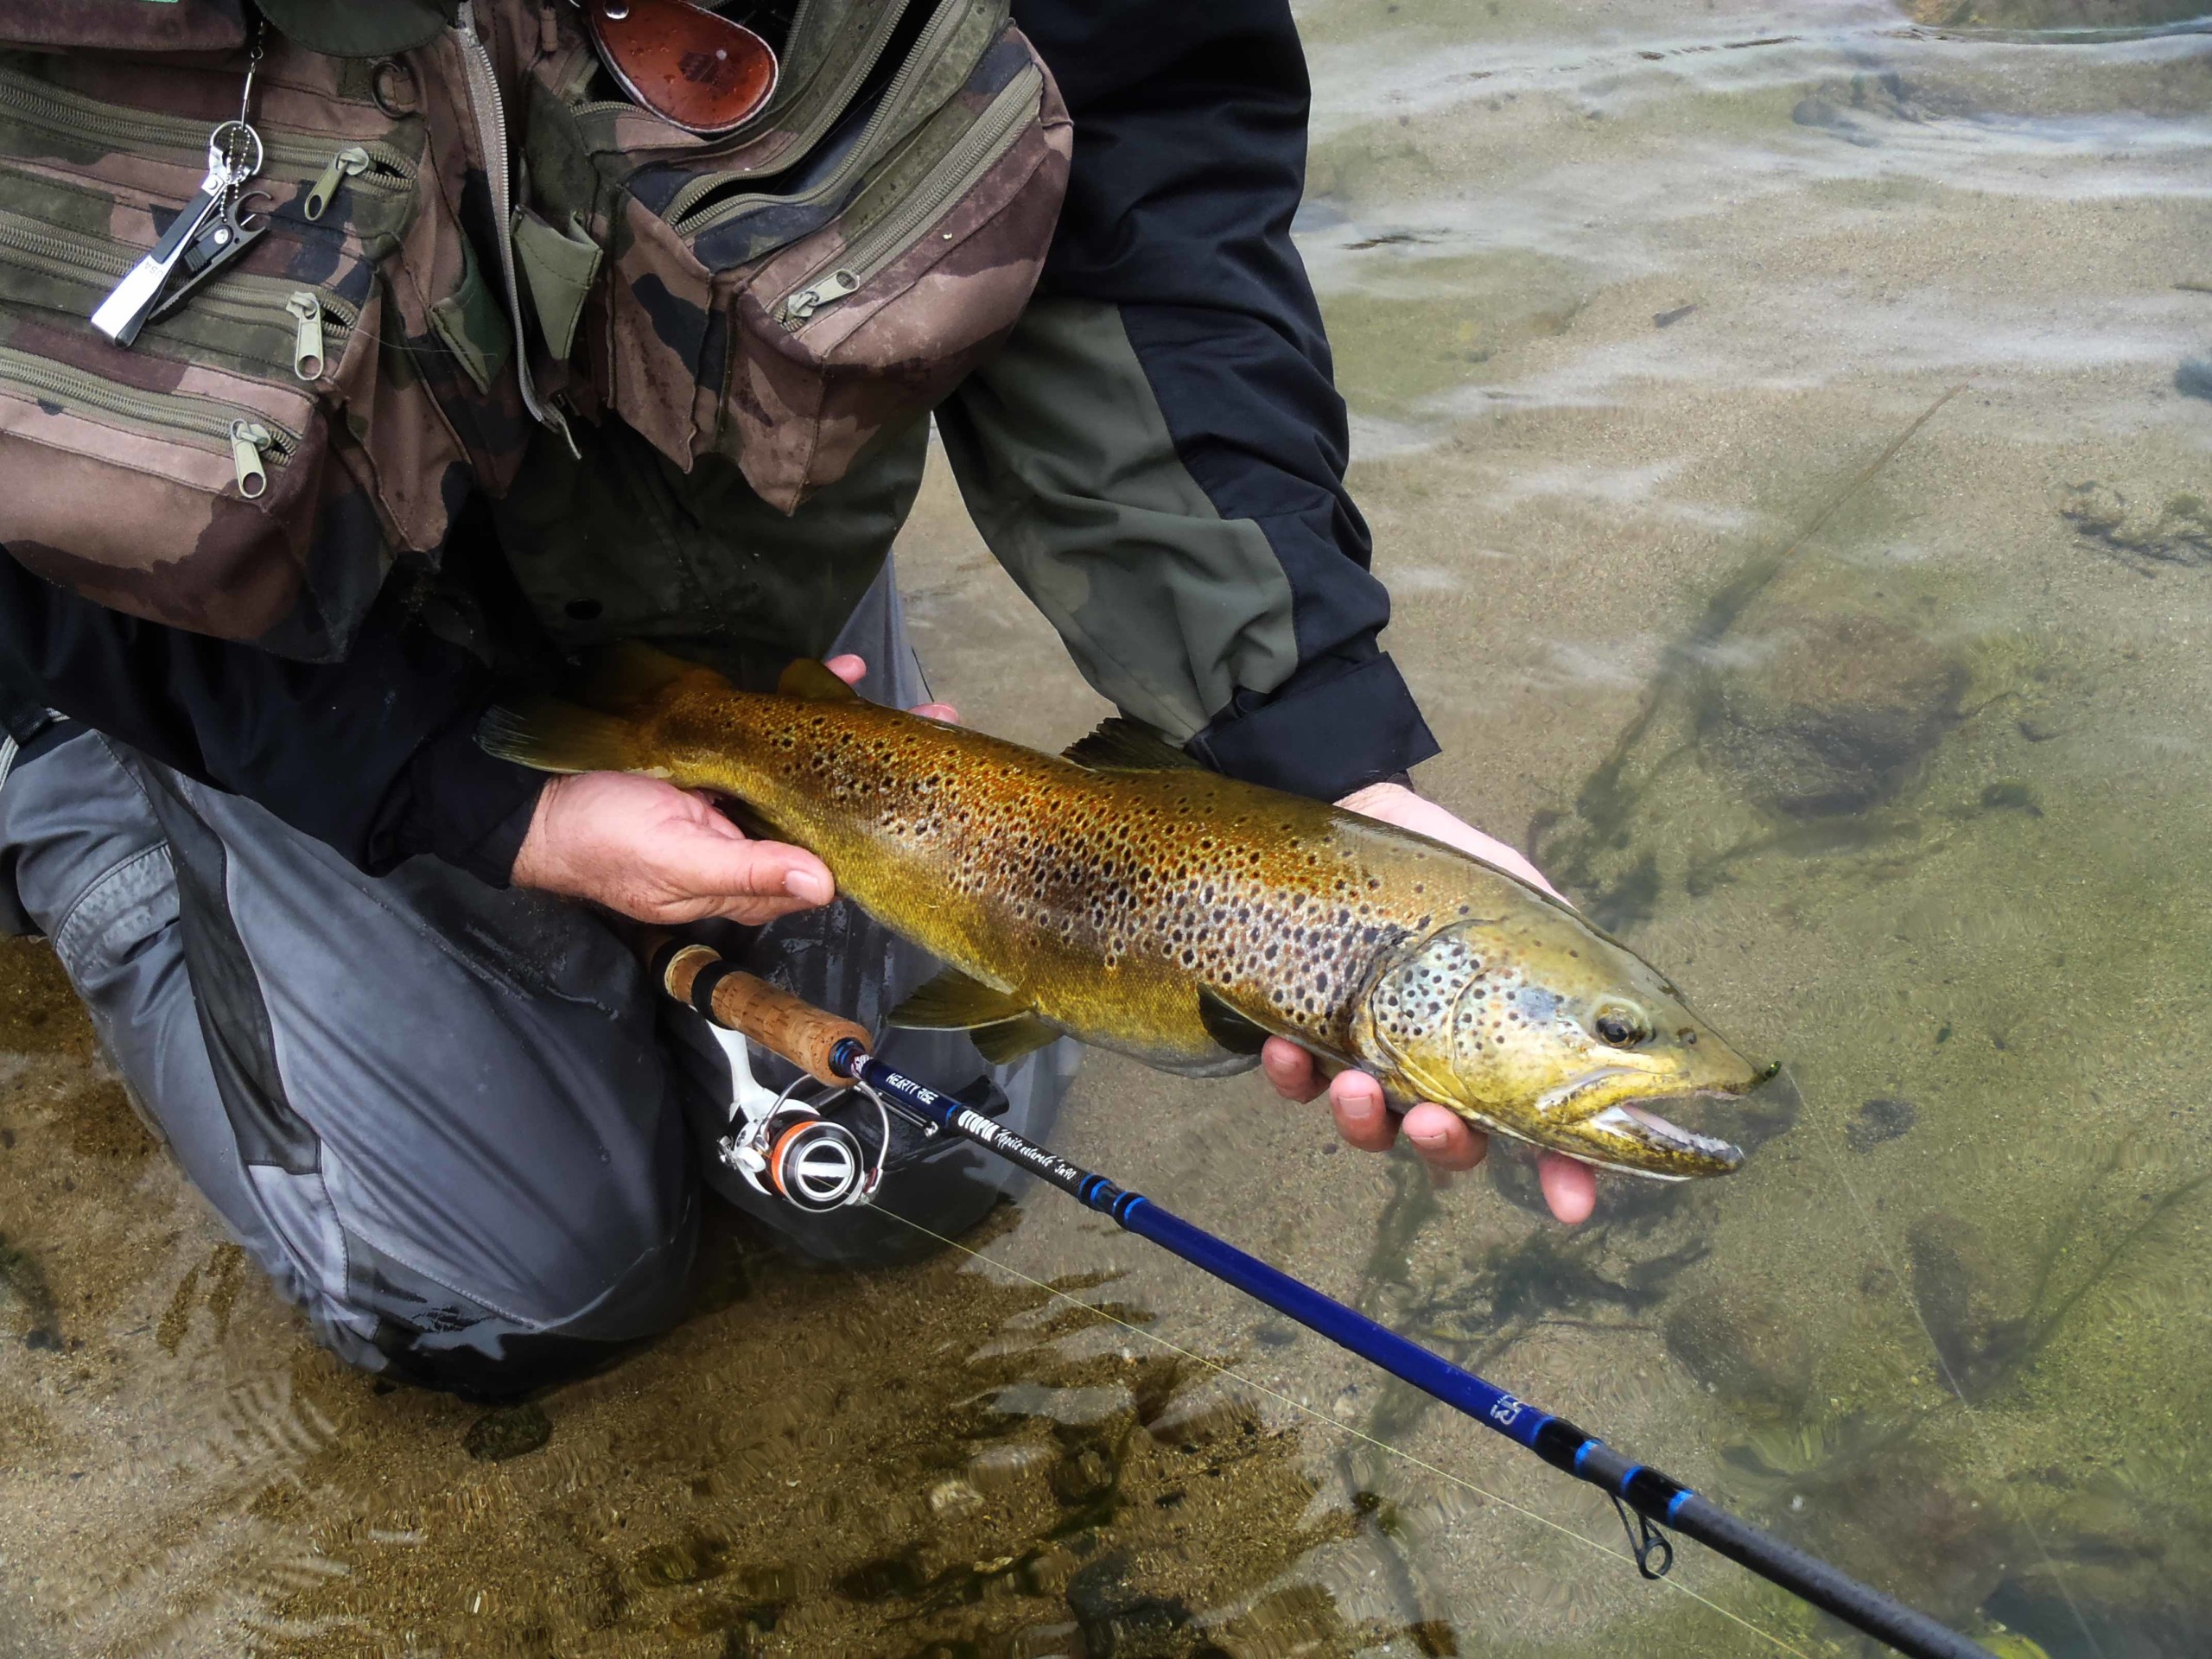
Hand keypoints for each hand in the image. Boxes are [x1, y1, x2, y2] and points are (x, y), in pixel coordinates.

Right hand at [510, 653, 955, 923]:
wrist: (532, 803)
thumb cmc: (603, 845)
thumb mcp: (680, 864)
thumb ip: (752, 874)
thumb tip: (827, 884)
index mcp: (759, 878)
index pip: (839, 857)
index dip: (887, 827)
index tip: (934, 792)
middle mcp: (760, 835)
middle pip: (837, 804)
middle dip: (888, 769)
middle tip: (942, 729)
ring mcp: (742, 791)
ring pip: (813, 762)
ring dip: (857, 730)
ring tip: (913, 702)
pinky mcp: (718, 751)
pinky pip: (771, 726)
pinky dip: (804, 700)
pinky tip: (840, 672)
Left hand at [1262, 781, 1596, 1224]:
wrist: (1365, 816)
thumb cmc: (1457, 869)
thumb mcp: (1530, 908)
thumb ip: (1573, 963)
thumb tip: (1635, 1017)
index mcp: (1506, 1050)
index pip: (1546, 1129)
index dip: (1564, 1175)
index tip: (1571, 1204)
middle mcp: (1442, 1068)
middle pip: (1452, 1143)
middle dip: (1444, 1145)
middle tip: (1434, 1121)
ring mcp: (1376, 1058)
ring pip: (1373, 1127)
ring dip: (1365, 1123)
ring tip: (1356, 1086)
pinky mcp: (1313, 1035)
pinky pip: (1299, 1083)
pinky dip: (1293, 1079)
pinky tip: (1288, 1052)